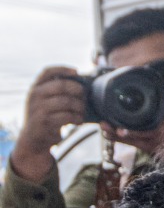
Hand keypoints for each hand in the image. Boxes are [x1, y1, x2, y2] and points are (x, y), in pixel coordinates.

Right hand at [14, 67, 84, 182]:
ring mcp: (38, 108)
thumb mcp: (46, 101)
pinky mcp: (44, 121)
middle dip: (78, 90)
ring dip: (80, 107)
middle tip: (85, 97)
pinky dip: (77, 118)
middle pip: (62, 85)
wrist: (34, 138)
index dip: (63, 69)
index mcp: (36, 87)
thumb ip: (57, 92)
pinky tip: (79, 120)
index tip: (77, 71)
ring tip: (82, 112)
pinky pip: (67, 116)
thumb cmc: (46, 117)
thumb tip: (83, 84)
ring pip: (67, 101)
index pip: (47, 71)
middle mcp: (35, 95)